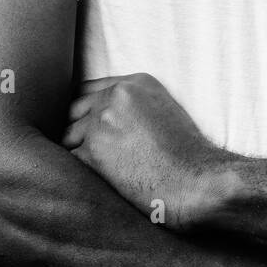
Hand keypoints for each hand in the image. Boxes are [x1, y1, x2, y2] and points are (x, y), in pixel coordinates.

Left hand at [62, 73, 228, 230]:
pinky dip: (81, 173)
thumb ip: (132, 106)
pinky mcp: (94, 151)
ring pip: (68, 137)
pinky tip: (100, 181)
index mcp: (134, 84)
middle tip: (95, 152)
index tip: (91, 128)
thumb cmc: (187, 156)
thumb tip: (101, 118)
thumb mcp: (163, 112)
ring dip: (79, 154)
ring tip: (102, 170)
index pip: (88, 89)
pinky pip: (71, 161)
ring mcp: (102, 122)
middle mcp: (116, 96)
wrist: (198, 182)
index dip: (87, 112)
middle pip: (74, 111)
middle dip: (79, 131)